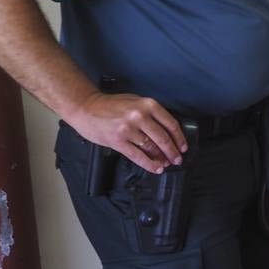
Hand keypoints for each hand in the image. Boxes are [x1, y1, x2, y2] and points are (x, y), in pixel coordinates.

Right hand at [69, 91, 185, 173]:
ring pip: (151, 148)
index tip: (183, 146)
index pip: (171, 124)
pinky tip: (155, 168)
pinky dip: (149, 164)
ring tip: (166, 164)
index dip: (179, 138)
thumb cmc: (110, 105)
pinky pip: (138, 156)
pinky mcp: (118, 141)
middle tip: (177, 159)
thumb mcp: (135, 101)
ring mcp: (128, 129)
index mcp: (148, 105)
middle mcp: (140, 116)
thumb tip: (167, 130)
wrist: (86, 107)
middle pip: (163, 138)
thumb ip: (151, 113)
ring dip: (161, 159)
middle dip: (173, 151)